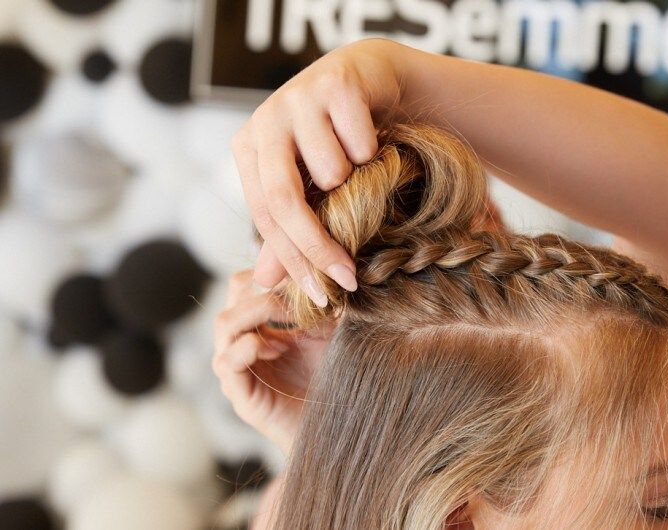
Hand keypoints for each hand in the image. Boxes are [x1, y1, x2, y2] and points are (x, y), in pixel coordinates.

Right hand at [212, 269, 333, 453]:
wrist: (338, 430)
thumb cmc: (335, 381)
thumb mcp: (333, 333)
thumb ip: (328, 303)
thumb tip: (337, 268)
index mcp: (263, 325)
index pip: (248, 282)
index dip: (271, 272)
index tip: (304, 277)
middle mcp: (244, 342)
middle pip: (233, 295)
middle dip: (265, 288)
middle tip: (297, 298)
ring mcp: (238, 368)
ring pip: (224, 323)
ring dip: (257, 313)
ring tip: (290, 322)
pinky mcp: (239, 394)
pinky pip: (227, 361)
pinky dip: (250, 347)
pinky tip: (279, 348)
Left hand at [231, 38, 402, 306]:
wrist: (373, 80)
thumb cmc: (337, 140)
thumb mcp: (310, 189)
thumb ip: (285, 233)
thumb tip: (264, 283)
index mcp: (249, 148)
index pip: (265, 216)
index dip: (294, 261)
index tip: (322, 296)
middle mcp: (265, 121)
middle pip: (285, 199)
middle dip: (318, 246)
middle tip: (348, 278)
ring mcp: (297, 97)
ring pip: (332, 171)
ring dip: (356, 181)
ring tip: (359, 164)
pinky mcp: (334, 82)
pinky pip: (361, 144)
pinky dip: (374, 151)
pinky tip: (372, 136)